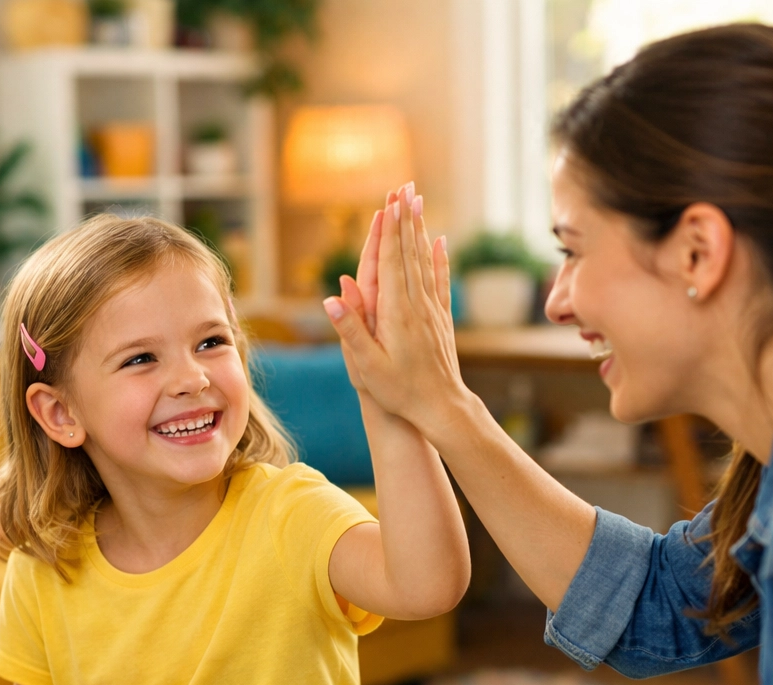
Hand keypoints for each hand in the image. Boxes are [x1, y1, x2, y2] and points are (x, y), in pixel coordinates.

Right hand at [323, 183, 464, 437]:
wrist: (442, 408)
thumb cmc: (400, 391)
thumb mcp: (367, 367)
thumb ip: (351, 331)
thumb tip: (330, 299)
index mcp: (397, 314)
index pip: (391, 264)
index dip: (389, 232)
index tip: (389, 203)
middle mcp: (417, 306)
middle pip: (410, 254)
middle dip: (405, 220)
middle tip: (404, 187)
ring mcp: (432, 311)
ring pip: (425, 262)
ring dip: (420, 230)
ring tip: (417, 202)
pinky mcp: (441, 320)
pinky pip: (439, 282)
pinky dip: (439, 259)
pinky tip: (440, 242)